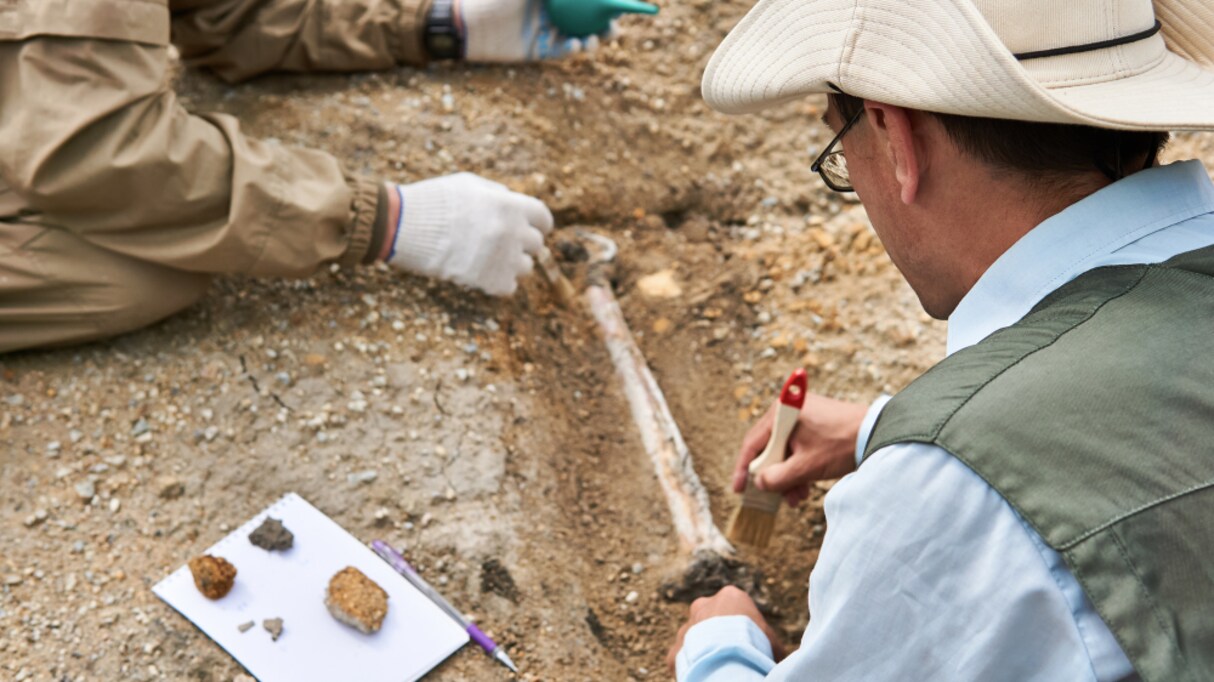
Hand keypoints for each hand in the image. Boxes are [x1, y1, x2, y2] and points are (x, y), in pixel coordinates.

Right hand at [386, 173, 552, 295]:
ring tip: (487, 258)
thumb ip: (497, 194)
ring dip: (511, 264)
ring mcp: (504, 258)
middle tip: (500, 244)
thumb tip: (513, 202)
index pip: (544, 218)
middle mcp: (513, 232)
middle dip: (521, 243)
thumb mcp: (469, 185)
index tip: (531, 228)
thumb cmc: (434, 201)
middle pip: (536, 244)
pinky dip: (498, 282)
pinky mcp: (491, 281)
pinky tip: (481, 273)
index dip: (538, 224)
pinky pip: (510, 286)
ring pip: (526, 267)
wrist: (404, 226)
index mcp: (510, 205)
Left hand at [459, 0, 612, 61]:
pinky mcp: (539, 51)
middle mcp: (552, 12)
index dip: (601, 4)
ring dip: (591, 40)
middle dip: (604, 23)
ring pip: (578, 37)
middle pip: (586, 18)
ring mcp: (546, 32)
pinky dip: (571, 49)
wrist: (470, 24)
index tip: (618, 5)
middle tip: (613, 25)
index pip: (582, 1)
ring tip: (595, 39)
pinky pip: (561, 51)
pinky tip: (575, 45)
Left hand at [666, 586, 783, 673]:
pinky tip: (703, 679)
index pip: (735, 609)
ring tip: (717, 670)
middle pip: (710, 621)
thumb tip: (776, 658)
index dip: (743, 630)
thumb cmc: (754, 646)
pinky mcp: (674, 651)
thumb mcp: (771, 643)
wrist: (726, 659)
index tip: (749, 645)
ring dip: (702, 653)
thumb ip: (770, 645)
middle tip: (730, 657)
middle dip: (718, 637)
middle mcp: (703, 606)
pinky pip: (682, 661)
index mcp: (729, 597)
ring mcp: (685, 628)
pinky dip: (691, 670)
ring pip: (693, 641)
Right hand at [734, 391, 868, 506]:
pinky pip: (798, 448)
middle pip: (769, 449)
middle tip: (778, 497)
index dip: (744, 469)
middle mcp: (789, 411)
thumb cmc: (841, 446)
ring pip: (785, 451)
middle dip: (774, 477)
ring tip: (798, 497)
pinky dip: (799, 467)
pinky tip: (806, 486)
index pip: (753, 443)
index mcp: (782, 413)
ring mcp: (803, 417)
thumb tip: (760, 483)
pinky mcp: (816, 425)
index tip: (740, 489)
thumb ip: (777, 478)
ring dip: (788, 476)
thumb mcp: (805, 467)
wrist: (879, 435)